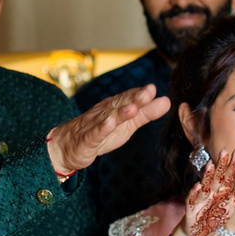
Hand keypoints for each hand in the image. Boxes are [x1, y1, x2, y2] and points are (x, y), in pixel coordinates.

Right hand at [48, 84, 169, 177]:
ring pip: (109, 117)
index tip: (153, 89)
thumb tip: (167, 101)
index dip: (141, 94)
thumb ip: (146, 113)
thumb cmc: (100, 133)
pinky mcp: (87, 140)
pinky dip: (101, 128)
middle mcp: (105, 112)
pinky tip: (109, 123)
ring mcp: (95, 125)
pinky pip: (95, 133)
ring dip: (120, 112)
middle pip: (121, 104)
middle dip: (134, 98)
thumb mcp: (127, 125)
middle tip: (148, 91)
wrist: (68, 146)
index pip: (129, 98)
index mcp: (115, 107)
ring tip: (133, 108)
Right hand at [180, 148, 234, 235]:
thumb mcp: (232, 203)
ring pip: (204, 185)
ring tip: (210, 165)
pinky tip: (198, 186)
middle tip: (224, 151)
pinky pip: (192, 199)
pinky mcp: (191, 207)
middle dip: (220, 165)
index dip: (232, 164)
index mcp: (222, 190)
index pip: (228, 175)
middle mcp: (211, 191)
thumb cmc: (215, 216)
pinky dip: (194, 193)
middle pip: (217, 176)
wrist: (199, 232)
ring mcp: (201, 198)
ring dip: (207, 175)